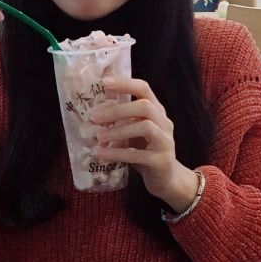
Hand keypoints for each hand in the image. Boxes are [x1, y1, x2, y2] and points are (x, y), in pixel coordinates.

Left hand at [90, 77, 197, 210]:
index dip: (125, 84)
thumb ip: (120, 119)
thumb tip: (95, 107)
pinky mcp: (161, 161)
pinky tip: (100, 154)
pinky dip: (116, 153)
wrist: (166, 179)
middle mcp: (164, 123)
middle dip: (117, 110)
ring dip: (118, 131)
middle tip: (94, 117)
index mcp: (157, 111)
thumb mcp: (132, 132)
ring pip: (144, 127)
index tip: (104, 83)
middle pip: (144, 106)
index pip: (144, 89)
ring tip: (98, 136)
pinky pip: (137, 155)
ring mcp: (165, 142)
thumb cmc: (145, 151)